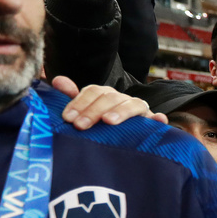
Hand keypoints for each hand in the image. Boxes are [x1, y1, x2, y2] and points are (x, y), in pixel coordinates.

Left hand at [50, 76, 168, 129]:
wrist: (127, 136)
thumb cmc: (102, 123)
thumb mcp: (86, 110)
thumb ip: (73, 97)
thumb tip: (58, 80)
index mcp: (105, 94)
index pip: (93, 91)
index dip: (80, 103)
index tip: (68, 118)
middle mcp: (122, 99)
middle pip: (110, 97)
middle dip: (94, 111)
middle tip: (80, 126)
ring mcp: (138, 109)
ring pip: (132, 104)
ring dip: (121, 111)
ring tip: (109, 121)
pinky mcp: (151, 122)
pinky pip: (156, 118)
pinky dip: (158, 119)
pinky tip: (158, 120)